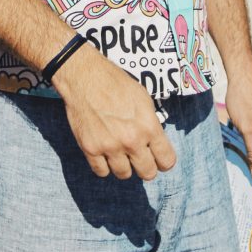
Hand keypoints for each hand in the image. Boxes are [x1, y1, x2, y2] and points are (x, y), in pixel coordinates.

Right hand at [55, 46, 176, 180]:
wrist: (85, 77)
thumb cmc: (115, 83)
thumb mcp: (143, 99)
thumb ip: (151, 123)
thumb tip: (155, 142)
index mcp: (149, 127)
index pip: (167, 161)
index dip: (164, 161)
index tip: (159, 158)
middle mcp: (132, 140)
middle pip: (148, 173)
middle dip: (146, 167)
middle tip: (139, 157)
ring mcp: (110, 147)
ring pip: (124, 174)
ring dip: (124, 166)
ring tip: (119, 152)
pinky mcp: (90, 149)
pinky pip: (102, 172)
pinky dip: (104, 165)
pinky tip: (104, 152)